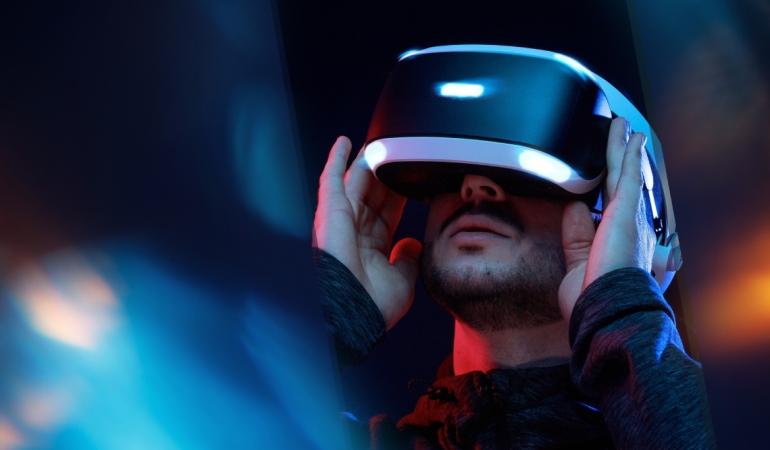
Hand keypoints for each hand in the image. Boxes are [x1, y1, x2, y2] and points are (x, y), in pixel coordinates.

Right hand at [313, 136, 422, 329]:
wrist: (354, 313)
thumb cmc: (373, 306)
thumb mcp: (402, 281)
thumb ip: (408, 260)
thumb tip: (412, 245)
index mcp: (370, 248)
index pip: (386, 214)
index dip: (399, 195)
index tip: (412, 182)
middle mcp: (353, 233)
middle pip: (373, 195)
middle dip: (385, 175)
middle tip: (399, 155)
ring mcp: (341, 221)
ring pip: (357, 183)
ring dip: (368, 163)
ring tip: (380, 142)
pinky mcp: (330, 212)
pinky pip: (332, 180)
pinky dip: (337, 159)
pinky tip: (345, 142)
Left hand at [558, 117, 656, 320]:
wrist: (607, 311)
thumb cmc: (596, 302)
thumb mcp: (580, 266)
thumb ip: (577, 237)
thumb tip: (573, 208)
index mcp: (624, 250)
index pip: (617, 217)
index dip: (617, 200)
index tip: (616, 188)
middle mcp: (634, 232)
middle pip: (627, 189)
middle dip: (626, 165)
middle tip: (627, 142)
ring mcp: (632, 220)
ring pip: (627, 175)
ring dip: (625, 150)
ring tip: (624, 128)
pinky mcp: (627, 210)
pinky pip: (628, 173)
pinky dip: (629, 152)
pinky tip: (630, 135)